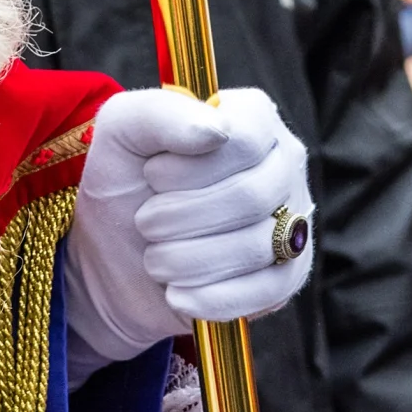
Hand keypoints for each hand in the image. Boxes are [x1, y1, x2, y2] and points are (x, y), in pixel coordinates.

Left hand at [63, 88, 315, 367]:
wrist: (117, 256)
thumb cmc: (124, 183)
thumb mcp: (122, 132)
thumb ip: (160, 114)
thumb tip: (215, 130)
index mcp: (254, 117)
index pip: (244, 139)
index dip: (189, 168)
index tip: (151, 175)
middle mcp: (285, 163)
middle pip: (252, 196)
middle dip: (182, 217)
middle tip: (146, 222)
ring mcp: (294, 220)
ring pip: (258, 246)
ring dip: (187, 259)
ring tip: (155, 258)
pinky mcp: (289, 275)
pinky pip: (265, 291)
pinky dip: (210, 298)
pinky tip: (176, 293)